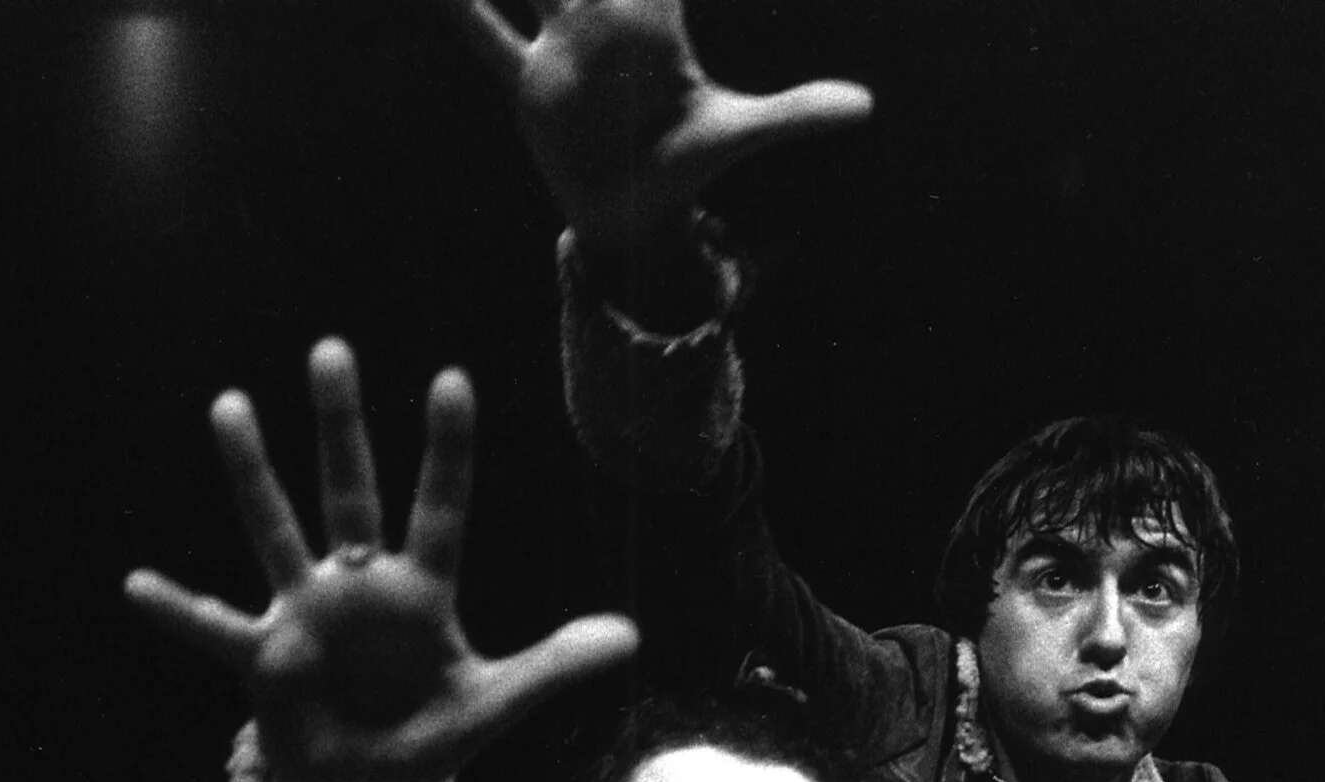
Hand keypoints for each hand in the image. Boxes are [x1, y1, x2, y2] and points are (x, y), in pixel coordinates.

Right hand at [125, 338, 636, 781]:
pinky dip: (179, 612)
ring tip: (229, 405)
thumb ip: (552, 670)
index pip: (440, 509)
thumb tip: (630, 637)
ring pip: (276, 530)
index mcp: (420, 593)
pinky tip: (136, 585)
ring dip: (253, 474)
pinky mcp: (266, 660)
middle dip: (340, 427)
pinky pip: (216, 631)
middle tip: (331, 350)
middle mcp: (358, 587)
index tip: (451, 379)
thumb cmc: (428, 734)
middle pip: (349, 493)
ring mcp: (306, 616)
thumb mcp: (495, 707)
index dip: (446, 451)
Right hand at [441, 0, 871, 257]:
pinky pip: (485, 37)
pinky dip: (461, 10)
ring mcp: (559, 47)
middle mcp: (602, 20)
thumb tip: (864, 107)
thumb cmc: (686, 167)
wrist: (632, 218)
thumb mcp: (739, 136)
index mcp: (653, 20)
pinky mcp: (526, 85)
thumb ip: (794, 114)